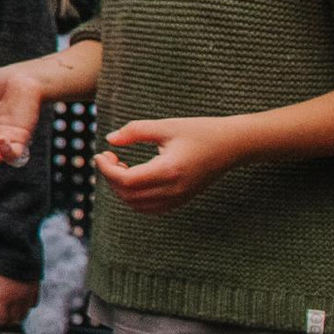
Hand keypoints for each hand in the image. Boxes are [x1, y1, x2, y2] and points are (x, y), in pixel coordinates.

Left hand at [0, 269, 36, 329]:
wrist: (13, 241)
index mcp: (2, 296)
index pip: (2, 319)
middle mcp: (18, 297)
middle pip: (15, 319)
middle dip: (7, 317)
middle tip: (0, 312)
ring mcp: (28, 291)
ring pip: (26, 312)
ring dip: (18, 312)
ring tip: (10, 307)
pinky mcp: (36, 284)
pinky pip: (33, 302)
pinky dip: (27, 303)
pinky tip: (19, 299)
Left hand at [95, 115, 241, 212]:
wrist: (232, 145)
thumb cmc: (200, 131)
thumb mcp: (166, 125)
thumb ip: (136, 131)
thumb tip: (110, 140)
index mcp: (169, 170)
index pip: (126, 180)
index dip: (107, 170)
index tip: (101, 154)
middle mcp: (173, 190)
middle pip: (128, 195)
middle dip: (111, 178)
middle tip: (110, 158)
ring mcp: (178, 198)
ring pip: (137, 205)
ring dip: (122, 190)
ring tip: (121, 166)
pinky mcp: (181, 200)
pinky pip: (150, 208)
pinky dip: (135, 197)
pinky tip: (134, 177)